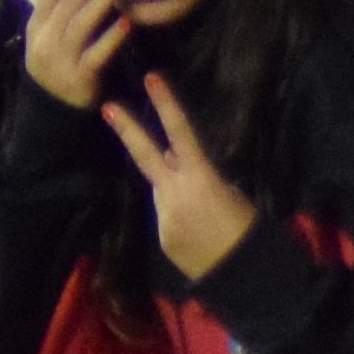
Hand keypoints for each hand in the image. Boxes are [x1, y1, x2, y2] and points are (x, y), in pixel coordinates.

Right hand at [21, 0, 132, 111]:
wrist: (55, 112)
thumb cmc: (60, 66)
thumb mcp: (52, 37)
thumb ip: (63, 10)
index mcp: (36, 26)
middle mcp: (45, 40)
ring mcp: (61, 59)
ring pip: (81, 22)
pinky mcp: (80, 77)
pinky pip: (98, 52)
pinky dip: (112, 36)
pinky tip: (127, 20)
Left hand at [93, 75, 259, 282]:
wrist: (243, 274)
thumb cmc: (247, 228)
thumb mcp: (231, 191)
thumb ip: (201, 176)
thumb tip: (185, 168)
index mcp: (200, 177)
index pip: (180, 132)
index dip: (167, 103)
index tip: (152, 78)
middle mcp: (175, 194)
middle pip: (145, 155)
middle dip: (127, 129)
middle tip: (106, 107)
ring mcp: (164, 217)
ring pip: (163, 194)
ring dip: (176, 195)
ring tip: (205, 216)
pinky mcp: (162, 238)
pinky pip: (168, 220)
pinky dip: (181, 221)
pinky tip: (199, 235)